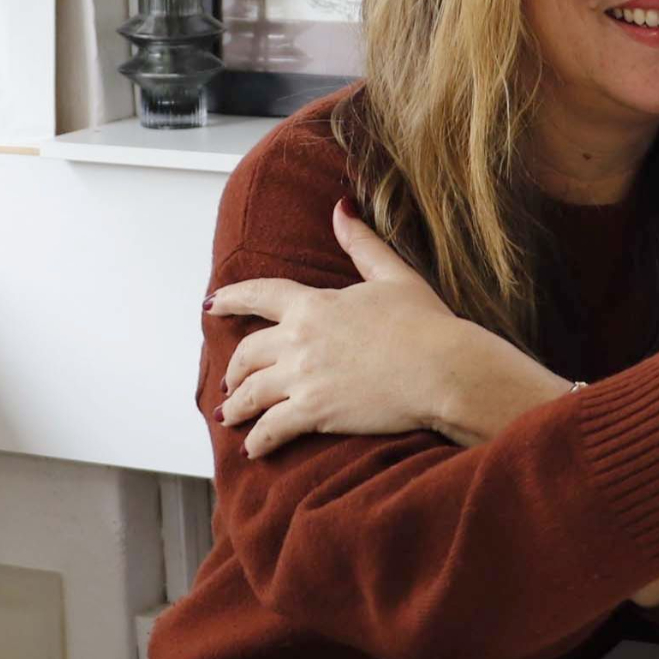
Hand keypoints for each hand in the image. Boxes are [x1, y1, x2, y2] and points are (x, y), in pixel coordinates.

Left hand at [208, 201, 568, 456]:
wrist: (445, 369)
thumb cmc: (429, 324)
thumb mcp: (395, 275)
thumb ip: (362, 244)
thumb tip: (341, 208)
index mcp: (315, 304)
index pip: (258, 295)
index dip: (231, 299)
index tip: (212, 306)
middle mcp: (299, 340)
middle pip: (248, 353)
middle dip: (235, 367)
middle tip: (231, 378)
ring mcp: (304, 378)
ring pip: (251, 393)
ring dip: (237, 406)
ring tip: (230, 415)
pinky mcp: (315, 412)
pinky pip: (271, 429)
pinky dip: (259, 440)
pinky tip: (254, 449)